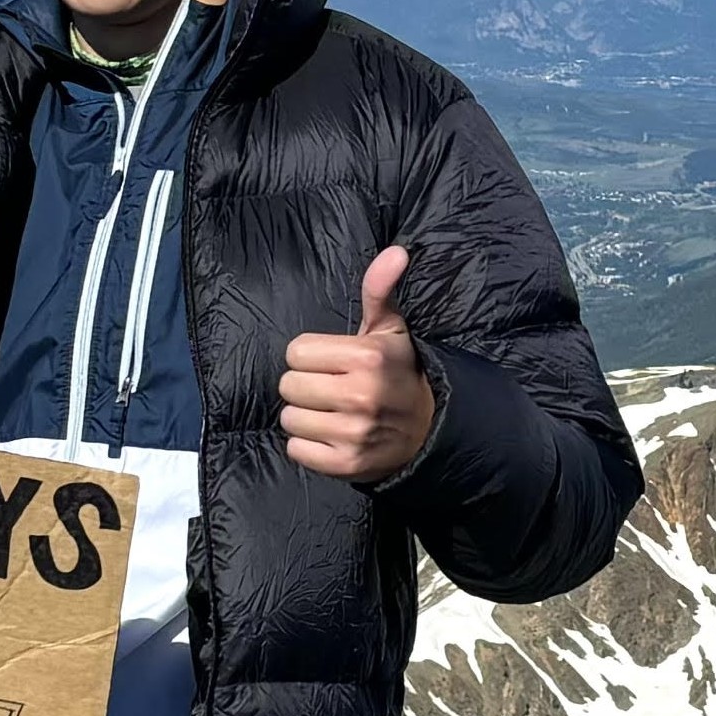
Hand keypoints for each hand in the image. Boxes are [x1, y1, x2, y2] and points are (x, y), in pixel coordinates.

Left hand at [279, 245, 436, 482]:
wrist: (428, 430)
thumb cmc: (397, 373)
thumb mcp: (390, 329)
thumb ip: (380, 289)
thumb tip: (396, 251)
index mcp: (366, 357)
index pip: (295, 352)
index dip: (310, 357)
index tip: (333, 364)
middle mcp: (360, 395)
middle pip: (288, 385)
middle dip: (305, 386)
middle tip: (331, 390)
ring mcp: (353, 433)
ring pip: (289, 418)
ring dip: (305, 416)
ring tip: (332, 413)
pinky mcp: (346, 464)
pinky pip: (296, 448)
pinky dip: (308, 445)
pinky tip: (332, 436)